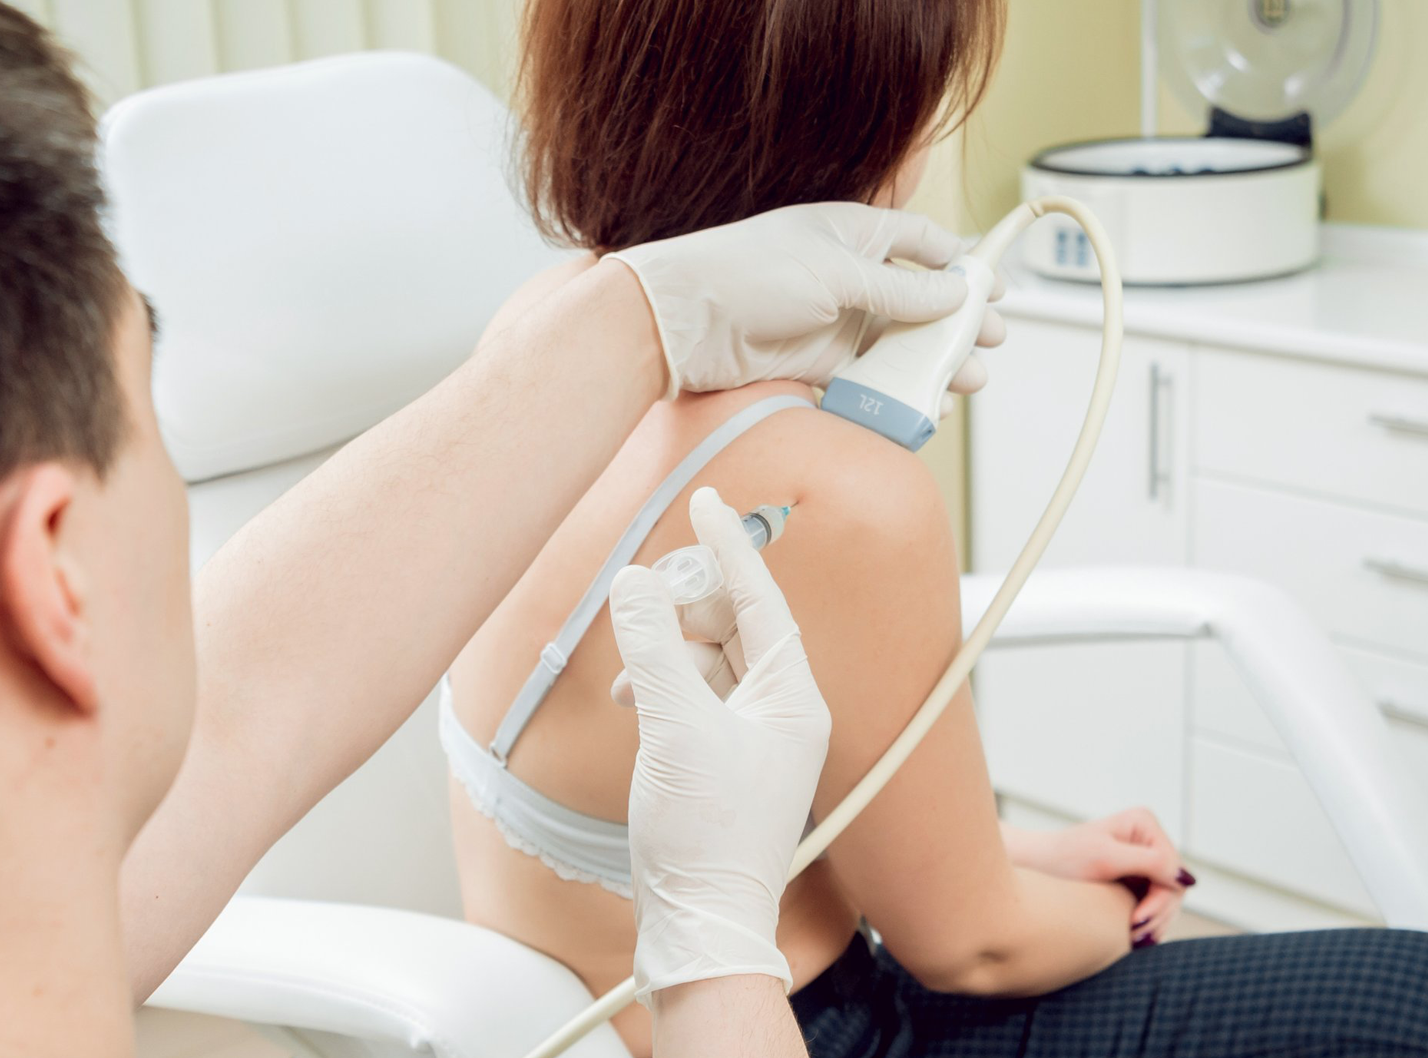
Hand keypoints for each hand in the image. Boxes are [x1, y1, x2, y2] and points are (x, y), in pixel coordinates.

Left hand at [606, 202, 1002, 396]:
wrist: (686, 322)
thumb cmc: (748, 274)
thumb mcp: (837, 274)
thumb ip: (900, 290)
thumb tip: (954, 294)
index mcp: (853, 233)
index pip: (921, 242)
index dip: (961, 263)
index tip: (994, 288)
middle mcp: (848, 274)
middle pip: (918, 298)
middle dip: (958, 321)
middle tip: (990, 342)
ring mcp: (835, 318)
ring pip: (899, 341)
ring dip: (933, 360)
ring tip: (967, 379)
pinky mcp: (819, 359)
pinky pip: (870, 374)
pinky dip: (897, 388)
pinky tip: (923, 400)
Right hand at [608, 487, 832, 1002]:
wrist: (700, 925)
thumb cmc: (706, 841)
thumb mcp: (674, 728)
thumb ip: (654, 648)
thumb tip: (638, 584)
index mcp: (793, 699)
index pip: (763, 600)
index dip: (732, 547)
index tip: (708, 502)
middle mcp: (783, 714)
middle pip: (736, 627)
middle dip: (689, 608)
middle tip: (648, 591)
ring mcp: (753, 740)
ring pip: (709, 662)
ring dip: (667, 653)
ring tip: (633, 671)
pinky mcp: (721, 762)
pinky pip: (694, 697)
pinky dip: (662, 687)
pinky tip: (633, 700)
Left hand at [1002, 809, 1193, 948]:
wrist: (1032, 869)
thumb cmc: (1062, 860)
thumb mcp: (1105, 858)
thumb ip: (1149, 862)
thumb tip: (1186, 878)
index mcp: (1144, 824)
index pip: (1172, 869)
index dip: (1161, 898)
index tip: (1136, 920)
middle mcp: (1148, 840)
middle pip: (1174, 887)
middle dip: (1158, 913)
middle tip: (1135, 936)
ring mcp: (1144, 862)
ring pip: (1169, 901)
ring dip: (1155, 923)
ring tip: (1132, 940)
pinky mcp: (1137, 882)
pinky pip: (1155, 907)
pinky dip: (1148, 924)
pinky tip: (1132, 936)